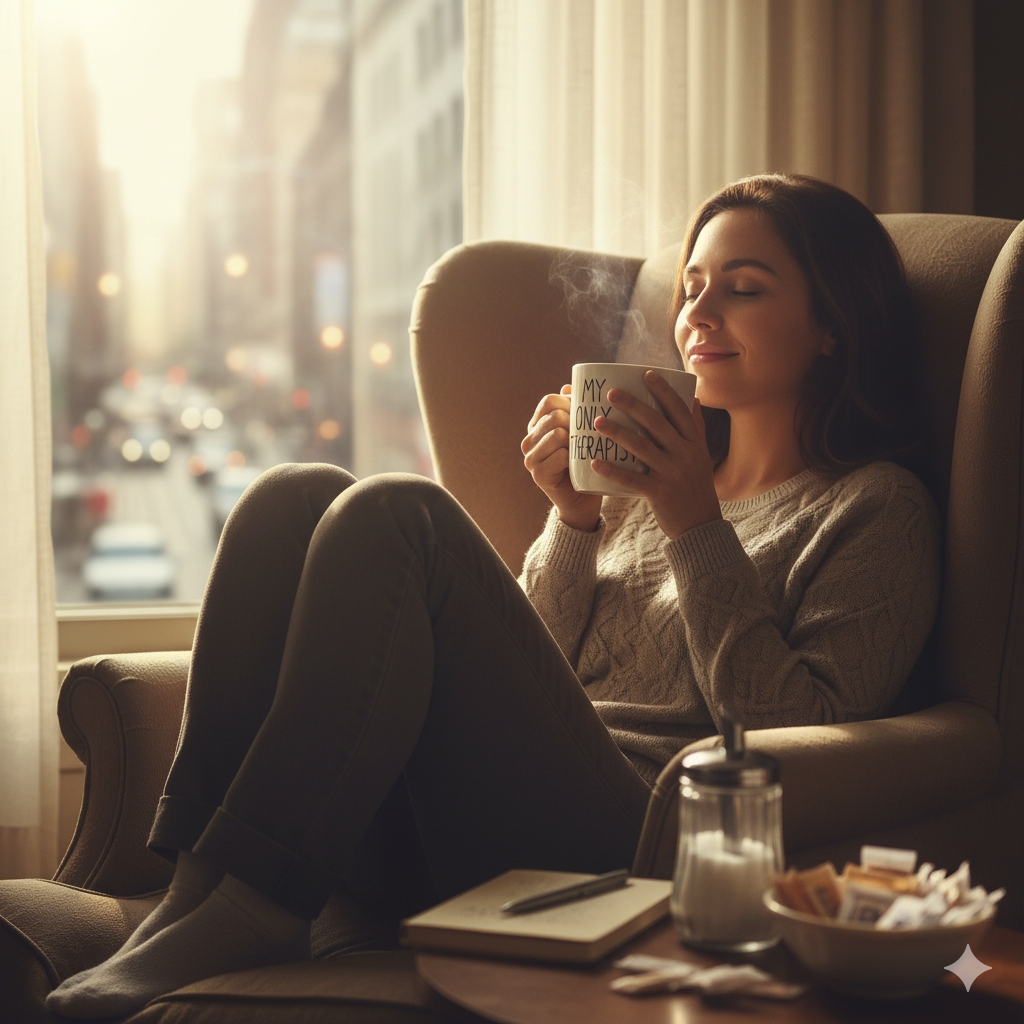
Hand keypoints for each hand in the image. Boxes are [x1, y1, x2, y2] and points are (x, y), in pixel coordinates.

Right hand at [522, 385, 602, 530]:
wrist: (584, 499)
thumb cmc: (586, 462)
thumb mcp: (582, 432)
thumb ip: (575, 410)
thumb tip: (569, 386)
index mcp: (537, 426)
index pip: (549, 401)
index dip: (569, 404)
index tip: (583, 417)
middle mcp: (529, 440)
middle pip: (553, 416)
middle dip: (574, 423)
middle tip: (587, 437)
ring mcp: (530, 458)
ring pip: (556, 433)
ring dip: (575, 441)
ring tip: (582, 451)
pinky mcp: (538, 475)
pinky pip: (559, 455)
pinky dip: (573, 459)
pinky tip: (578, 465)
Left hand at [591, 371, 719, 538]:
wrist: (701, 525)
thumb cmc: (696, 486)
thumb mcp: (701, 455)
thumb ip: (696, 428)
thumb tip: (692, 397)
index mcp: (694, 443)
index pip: (679, 410)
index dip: (663, 391)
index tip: (646, 374)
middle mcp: (685, 454)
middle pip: (656, 424)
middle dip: (633, 405)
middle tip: (611, 393)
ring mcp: (672, 474)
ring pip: (641, 447)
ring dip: (617, 432)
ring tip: (596, 421)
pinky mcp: (659, 493)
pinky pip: (631, 479)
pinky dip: (612, 471)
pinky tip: (594, 462)